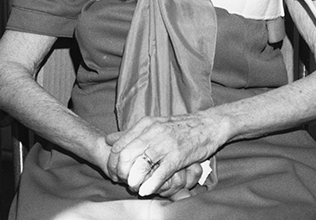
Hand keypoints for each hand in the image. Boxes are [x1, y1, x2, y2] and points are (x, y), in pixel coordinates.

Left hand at [105, 114, 221, 198]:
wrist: (206, 125)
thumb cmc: (178, 127)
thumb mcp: (152, 125)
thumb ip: (130, 133)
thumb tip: (108, 140)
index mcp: (144, 124)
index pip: (119, 145)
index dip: (113, 162)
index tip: (114, 173)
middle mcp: (152, 132)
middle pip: (127, 155)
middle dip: (121, 172)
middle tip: (122, 182)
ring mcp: (165, 144)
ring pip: (141, 164)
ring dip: (134, 180)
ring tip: (133, 188)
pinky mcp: (178, 155)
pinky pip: (160, 172)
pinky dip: (150, 184)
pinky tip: (145, 191)